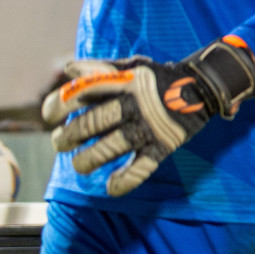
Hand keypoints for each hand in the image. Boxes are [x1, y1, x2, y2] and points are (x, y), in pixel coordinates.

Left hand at [42, 38, 254, 196]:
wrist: (204, 86)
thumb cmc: (158, 78)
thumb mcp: (133, 66)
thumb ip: (101, 68)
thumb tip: (68, 70)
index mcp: (125, 82)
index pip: (83, 91)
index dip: (59, 104)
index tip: (50, 116)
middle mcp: (136, 103)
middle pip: (94, 122)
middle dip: (69, 136)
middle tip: (61, 143)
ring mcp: (151, 126)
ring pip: (112, 147)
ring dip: (88, 159)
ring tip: (79, 165)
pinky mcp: (165, 145)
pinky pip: (142, 167)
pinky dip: (125, 180)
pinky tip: (111, 187)